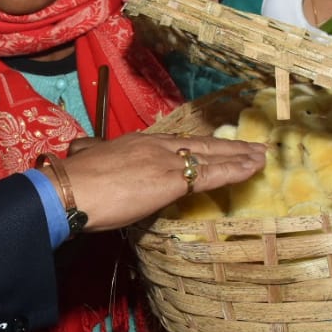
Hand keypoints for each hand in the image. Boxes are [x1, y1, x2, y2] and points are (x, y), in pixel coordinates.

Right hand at [51, 132, 265, 230]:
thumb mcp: (83, 159)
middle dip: (229, 147)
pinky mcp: (174, 180)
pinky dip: (237, 170)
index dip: (200, 146)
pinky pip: (213, 174)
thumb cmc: (73, 180)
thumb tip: (84, 151)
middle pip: (201, 145)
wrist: (69, 189)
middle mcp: (156, 146)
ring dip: (240, 157)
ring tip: (262, 157)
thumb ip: (91, 153)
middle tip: (254, 147)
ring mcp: (167, 160)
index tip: (216, 147)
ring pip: (213, 157)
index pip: (176, 143)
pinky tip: (254, 169)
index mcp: (136, 142)